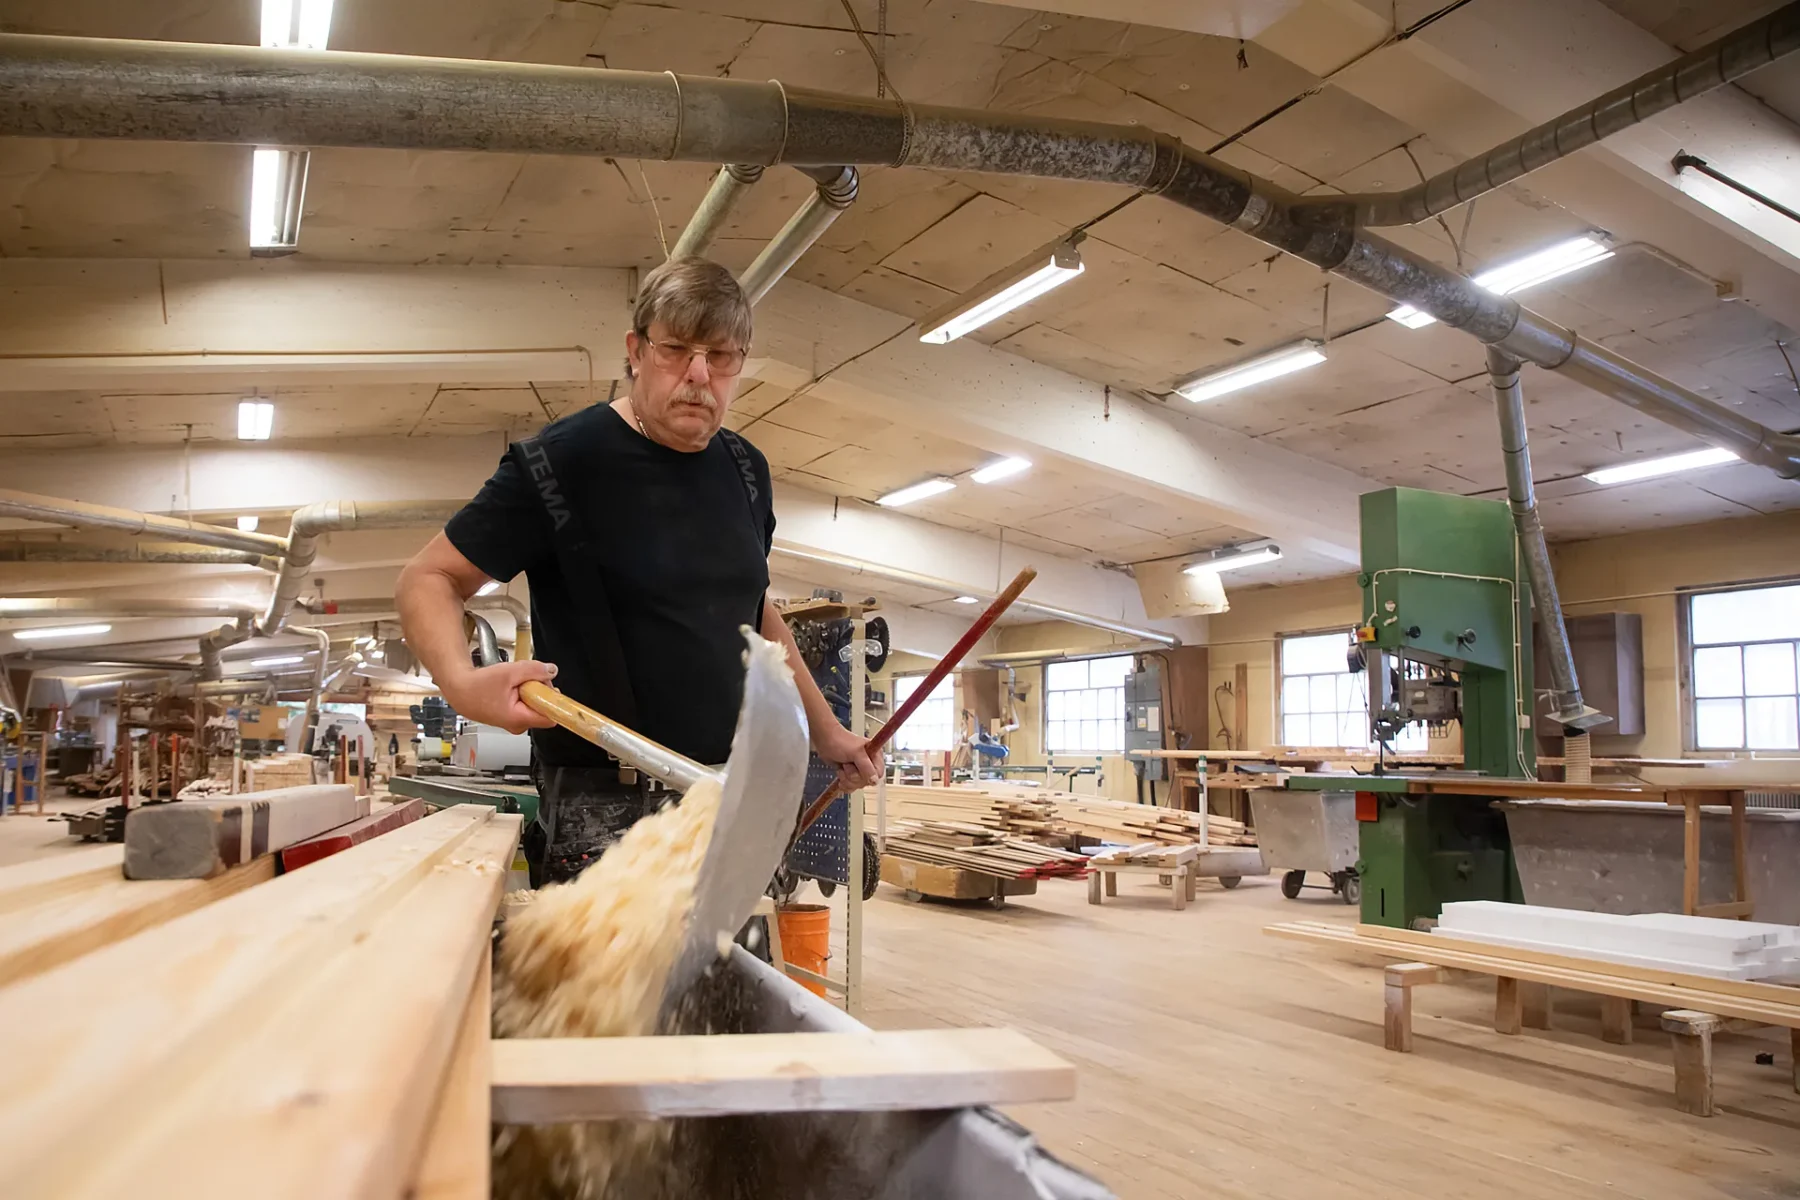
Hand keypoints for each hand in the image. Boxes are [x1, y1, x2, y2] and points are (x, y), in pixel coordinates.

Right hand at [442, 660, 559, 733]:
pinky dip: (521, 692)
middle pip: (544, 706)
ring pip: (534, 703)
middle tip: (525, 679)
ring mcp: (514, 722)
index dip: (555, 700)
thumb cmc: (476, 686)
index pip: (551, 716)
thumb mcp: (509, 672)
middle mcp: (518, 725)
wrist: (458, 689)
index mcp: (520, 719)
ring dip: (530, 689)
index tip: (555, 689)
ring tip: (513, 682)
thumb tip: (552, 671)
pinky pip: (525, 703)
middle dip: (540, 689)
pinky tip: (509, 686)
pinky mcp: (510, 716)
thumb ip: (534, 671)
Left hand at [812, 721, 878, 791]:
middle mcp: (869, 763)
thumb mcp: (856, 753)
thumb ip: (866, 767)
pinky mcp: (851, 775)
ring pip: (858, 785)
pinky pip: (851, 787)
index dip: (868, 775)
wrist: (825, 741)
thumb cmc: (839, 741)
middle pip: (867, 782)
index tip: (858, 770)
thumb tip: (874, 780)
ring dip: (847, 779)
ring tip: (843, 767)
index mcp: (875, 756)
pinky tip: (840, 774)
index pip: (878, 774)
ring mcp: (859, 770)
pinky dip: (844, 783)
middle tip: (847, 764)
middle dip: (853, 776)